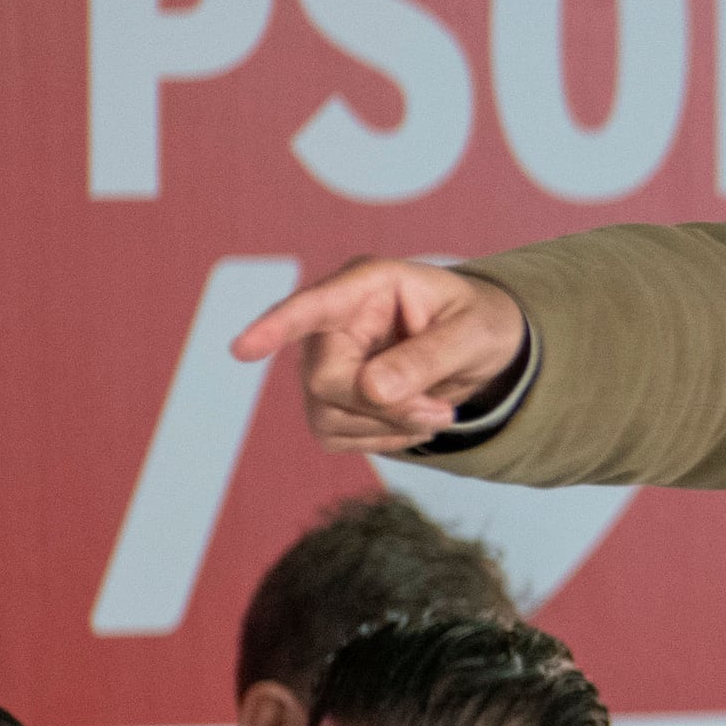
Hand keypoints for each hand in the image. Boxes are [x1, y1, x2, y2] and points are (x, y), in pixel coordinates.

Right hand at [229, 260, 525, 454]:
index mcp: (367, 286)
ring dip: (388, 426)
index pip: (312, 307)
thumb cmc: (479, 322)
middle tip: (442, 412)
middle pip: (325, 379)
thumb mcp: (474, 333)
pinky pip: (335, 436)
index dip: (277, 327)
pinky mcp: (327, 399)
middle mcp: (333, 322)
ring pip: (326, 414)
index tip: (243, 349)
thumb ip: (428, 357)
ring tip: (438, 411)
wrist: (482, 346)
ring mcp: (323, 361)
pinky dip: (381, 439)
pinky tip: (412, 421)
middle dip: (384, 406)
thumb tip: (372, 390)